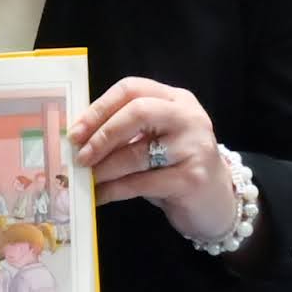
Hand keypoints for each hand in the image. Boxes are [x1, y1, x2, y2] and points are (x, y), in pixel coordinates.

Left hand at [72, 78, 234, 245]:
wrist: (216, 202)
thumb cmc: (176, 167)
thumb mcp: (155, 140)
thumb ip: (126, 131)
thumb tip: (77, 137)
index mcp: (176, 100)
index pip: (132, 89)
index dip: (99, 108)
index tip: (75, 131)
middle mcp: (189, 117)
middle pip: (137, 112)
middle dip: (102, 134)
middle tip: (79, 155)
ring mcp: (194, 147)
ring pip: (137, 152)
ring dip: (104, 168)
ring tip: (84, 178)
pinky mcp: (192, 179)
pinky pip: (141, 183)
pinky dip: (113, 190)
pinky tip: (98, 196)